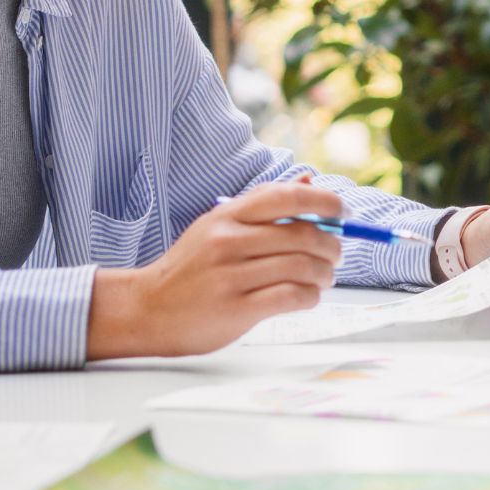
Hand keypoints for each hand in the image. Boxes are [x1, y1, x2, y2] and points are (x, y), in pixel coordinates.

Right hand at [87, 181, 341, 357]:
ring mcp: (231, 275)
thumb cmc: (190, 268)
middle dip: (331, 245)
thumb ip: (262, 204)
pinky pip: (291, 297)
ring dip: (324, 274)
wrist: (146, 309)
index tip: (343, 210)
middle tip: (335, 255)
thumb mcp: (217, 225)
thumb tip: (309, 180)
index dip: (324, 200)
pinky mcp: (236, 309)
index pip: (287, 197)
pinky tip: (308, 297)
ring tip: (324, 278)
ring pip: (302, 267)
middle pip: (302, 235)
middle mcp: (229, 241)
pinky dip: (310, 297)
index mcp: (227, 215)